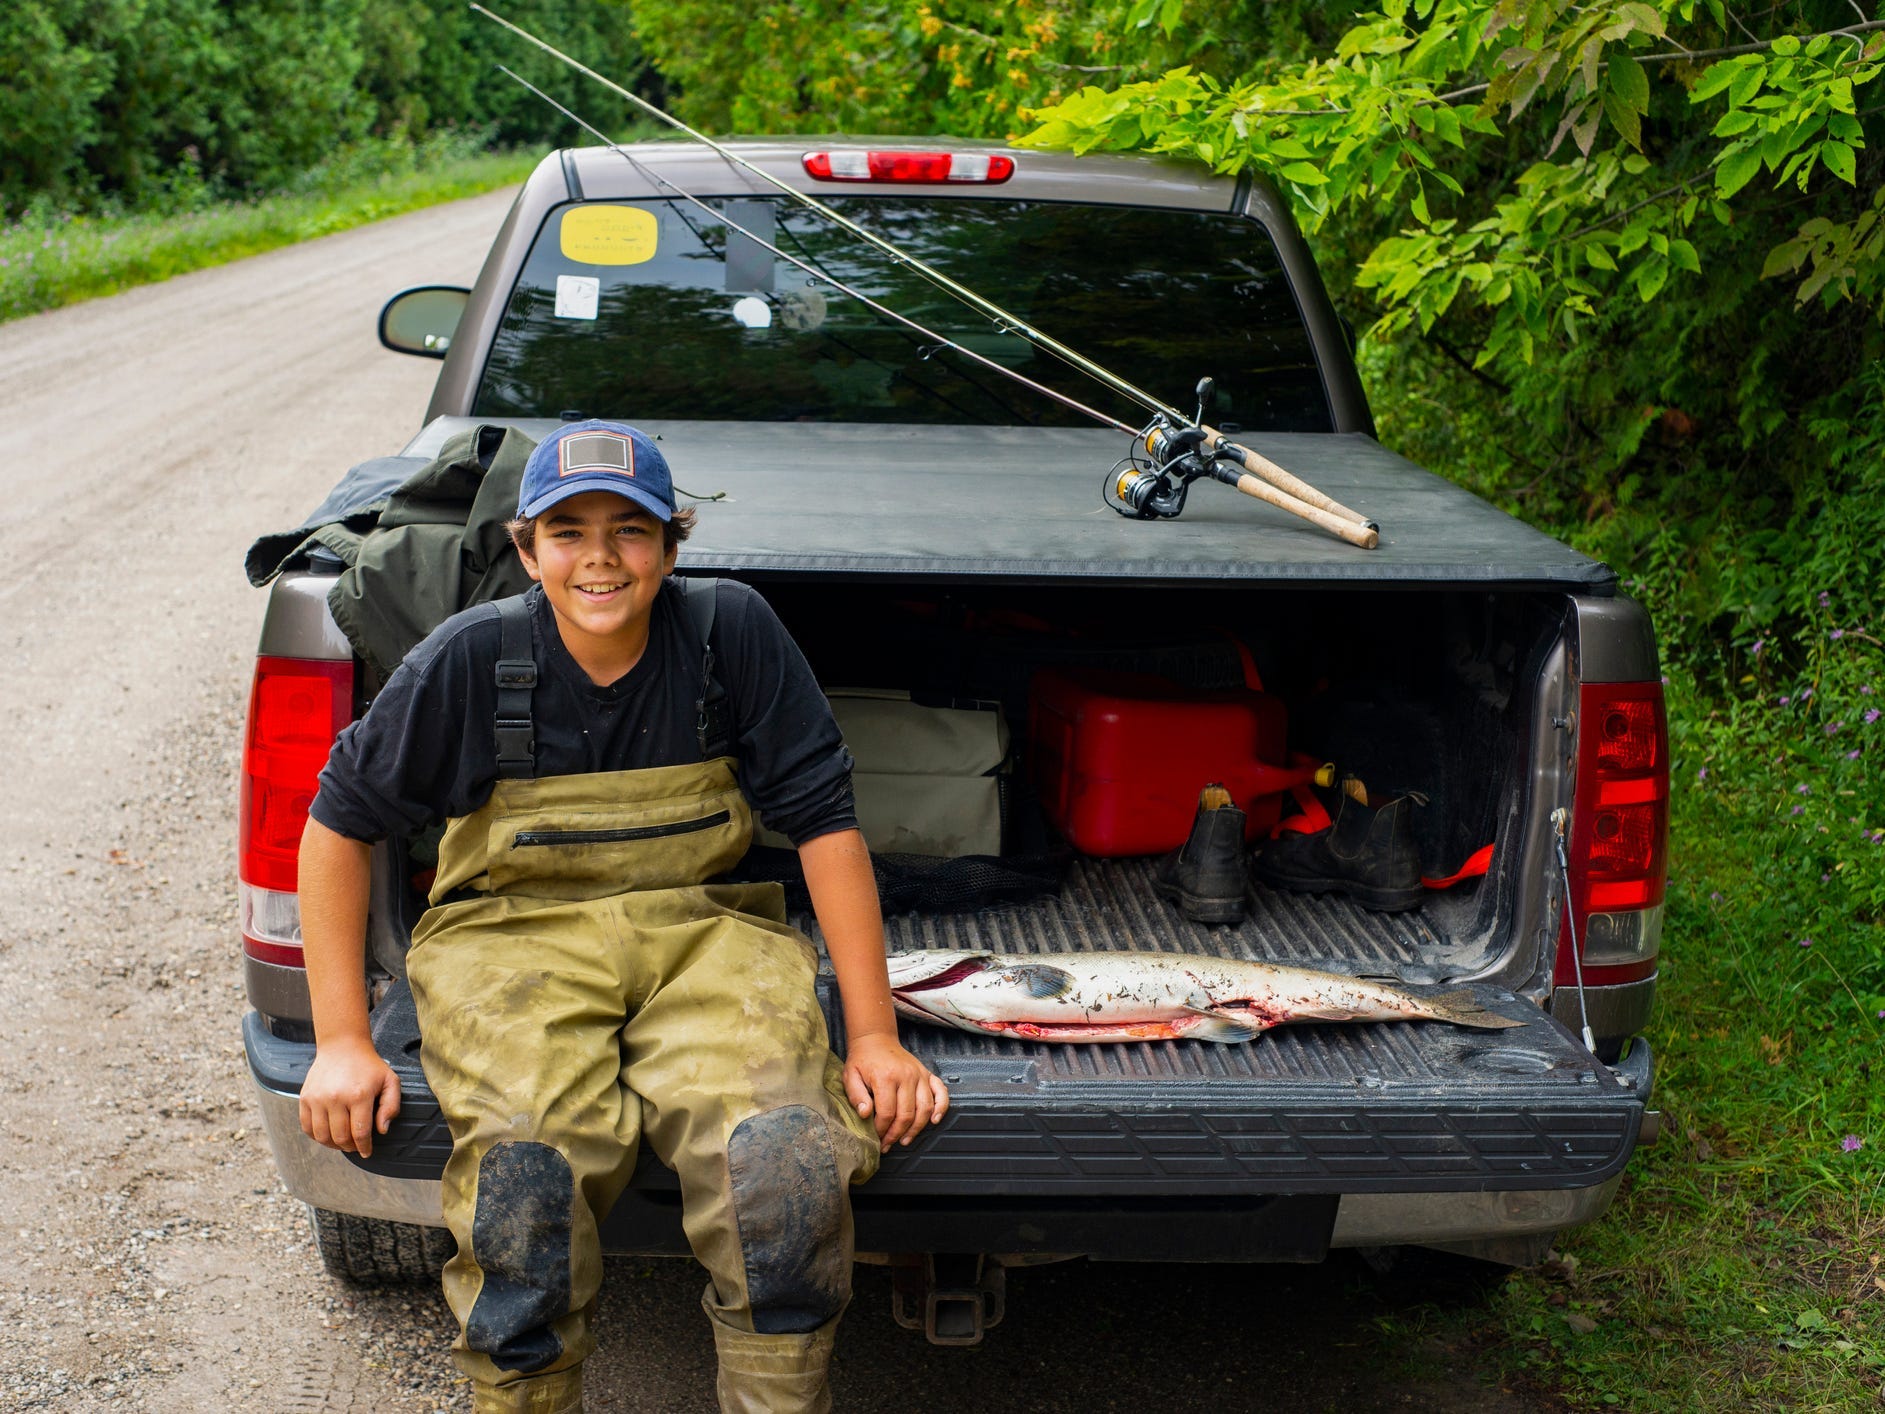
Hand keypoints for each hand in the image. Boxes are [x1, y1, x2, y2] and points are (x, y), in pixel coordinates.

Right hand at [299, 1034, 400, 1157]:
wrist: (342, 1046)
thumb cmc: (368, 1066)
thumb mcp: (390, 1081)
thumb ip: (391, 1106)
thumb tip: (382, 1130)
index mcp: (359, 1095)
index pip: (360, 1132)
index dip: (364, 1147)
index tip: (366, 1152)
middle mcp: (335, 1098)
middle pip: (340, 1137)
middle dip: (350, 1147)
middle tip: (356, 1145)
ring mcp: (317, 1098)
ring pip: (322, 1136)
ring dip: (333, 1144)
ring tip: (342, 1141)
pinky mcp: (305, 1098)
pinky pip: (307, 1127)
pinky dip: (317, 1136)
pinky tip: (327, 1133)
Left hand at [843, 1032, 948, 1151]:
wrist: (876, 1039)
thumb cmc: (862, 1060)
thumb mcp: (850, 1076)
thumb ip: (856, 1096)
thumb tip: (866, 1115)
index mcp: (886, 1077)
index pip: (887, 1113)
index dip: (882, 1130)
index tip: (876, 1138)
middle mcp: (906, 1076)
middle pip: (906, 1114)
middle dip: (896, 1134)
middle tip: (888, 1144)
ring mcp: (919, 1075)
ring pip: (925, 1109)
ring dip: (916, 1129)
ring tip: (904, 1140)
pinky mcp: (927, 1074)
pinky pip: (941, 1093)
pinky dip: (941, 1108)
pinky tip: (935, 1121)